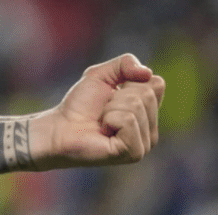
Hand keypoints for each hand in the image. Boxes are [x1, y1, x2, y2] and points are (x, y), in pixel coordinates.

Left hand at [32, 53, 165, 169]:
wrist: (61, 126)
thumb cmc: (81, 103)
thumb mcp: (101, 74)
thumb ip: (125, 64)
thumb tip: (148, 73)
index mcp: (149, 110)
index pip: (156, 83)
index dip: (129, 80)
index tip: (113, 91)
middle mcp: (152, 128)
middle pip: (146, 94)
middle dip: (118, 95)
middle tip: (104, 109)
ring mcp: (145, 143)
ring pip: (136, 107)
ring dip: (111, 108)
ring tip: (102, 121)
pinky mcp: (134, 152)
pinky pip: (128, 121)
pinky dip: (110, 119)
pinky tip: (104, 131)